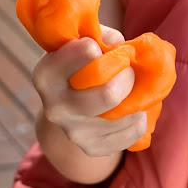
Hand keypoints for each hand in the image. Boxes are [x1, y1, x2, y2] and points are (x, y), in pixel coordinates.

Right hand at [32, 25, 146, 156]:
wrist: (67, 109)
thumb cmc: (82, 65)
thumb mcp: (85, 43)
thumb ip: (105, 39)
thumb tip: (129, 51)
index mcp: (47, 74)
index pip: (85, 53)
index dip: (99, 48)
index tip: (99, 48)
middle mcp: (55, 107)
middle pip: (109, 94)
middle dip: (128, 77)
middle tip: (128, 71)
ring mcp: (73, 132)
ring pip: (126, 114)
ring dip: (137, 99)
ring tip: (131, 90)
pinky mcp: (92, 148)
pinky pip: (134, 131)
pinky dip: (140, 118)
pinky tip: (130, 110)